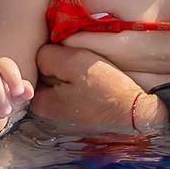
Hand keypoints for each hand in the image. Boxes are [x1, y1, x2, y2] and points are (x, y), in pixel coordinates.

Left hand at [33, 45, 159, 132]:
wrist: (137, 112)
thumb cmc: (105, 87)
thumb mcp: (74, 63)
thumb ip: (48, 56)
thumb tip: (39, 53)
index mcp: (40, 103)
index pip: (33, 67)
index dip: (49, 55)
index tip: (65, 54)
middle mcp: (48, 113)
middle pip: (44, 75)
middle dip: (57, 65)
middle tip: (78, 61)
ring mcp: (63, 114)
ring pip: (59, 81)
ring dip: (71, 71)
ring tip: (89, 71)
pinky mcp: (79, 113)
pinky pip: (72, 89)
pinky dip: (80, 82)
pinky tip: (94, 81)